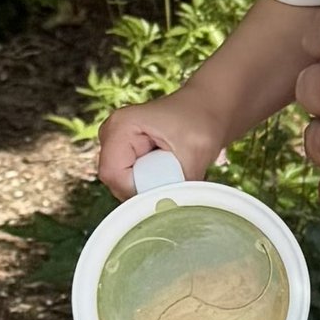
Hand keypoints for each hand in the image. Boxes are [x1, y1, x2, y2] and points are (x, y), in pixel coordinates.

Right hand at [96, 93, 224, 201]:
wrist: (209, 107)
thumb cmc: (202, 120)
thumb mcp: (196, 151)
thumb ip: (181, 182)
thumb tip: (172, 212)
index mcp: (120, 127)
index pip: (114, 176)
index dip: (139, 191)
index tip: (170, 189)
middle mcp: (110, 135)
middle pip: (117, 183)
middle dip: (147, 190)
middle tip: (178, 178)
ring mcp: (115, 145)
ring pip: (125, 186)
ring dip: (152, 187)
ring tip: (177, 170)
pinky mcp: (124, 155)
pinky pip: (132, 183)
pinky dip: (153, 184)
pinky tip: (171, 170)